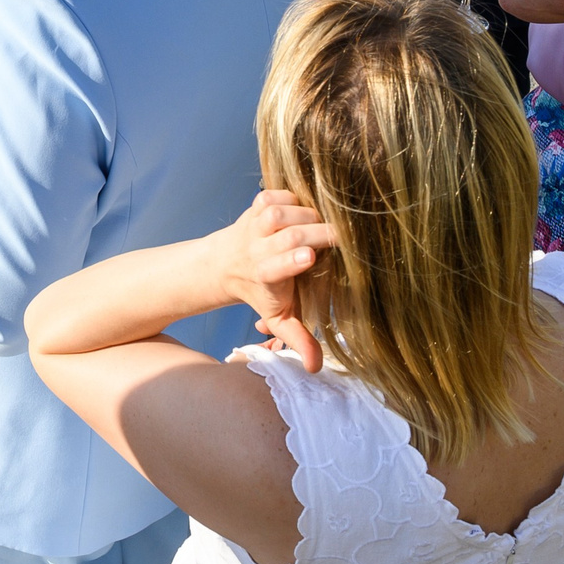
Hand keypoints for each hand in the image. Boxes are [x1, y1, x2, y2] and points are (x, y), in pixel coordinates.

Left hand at [220, 190, 336, 371]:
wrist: (225, 263)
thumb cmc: (261, 291)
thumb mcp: (277, 317)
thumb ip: (297, 338)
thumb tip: (315, 368)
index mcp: (265, 275)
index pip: (275, 267)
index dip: (291, 261)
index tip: (309, 257)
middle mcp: (257, 248)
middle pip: (287, 236)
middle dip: (313, 233)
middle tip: (337, 237)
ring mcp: (254, 224)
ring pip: (280, 211)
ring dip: (304, 215)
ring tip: (318, 225)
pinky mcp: (256, 206)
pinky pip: (274, 195)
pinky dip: (290, 197)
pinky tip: (299, 208)